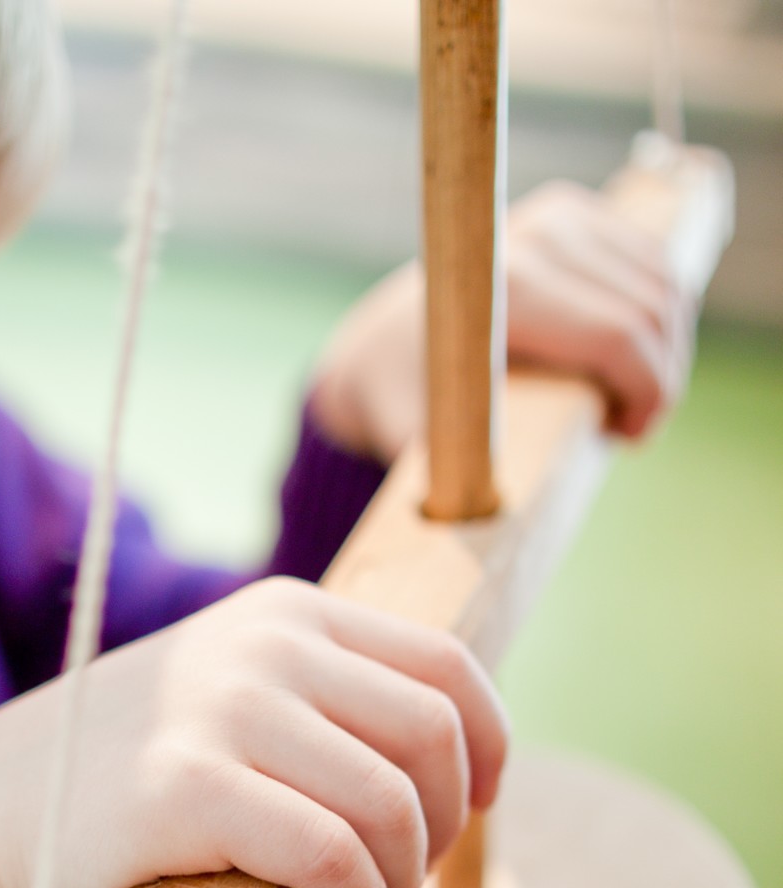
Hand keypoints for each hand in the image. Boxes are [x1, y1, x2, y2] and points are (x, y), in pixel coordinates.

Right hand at [0, 579, 507, 887]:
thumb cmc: (128, 785)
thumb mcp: (231, 706)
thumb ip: (326, 708)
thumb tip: (460, 761)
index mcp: (283, 615)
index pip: (445, 665)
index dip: (488, 746)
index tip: (477, 806)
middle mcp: (262, 645)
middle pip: (434, 738)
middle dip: (444, 826)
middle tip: (403, 880)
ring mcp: (220, 710)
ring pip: (392, 805)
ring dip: (401, 884)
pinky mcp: (182, 790)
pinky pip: (332, 856)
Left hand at [309, 179, 694, 461]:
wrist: (379, 344)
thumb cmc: (397, 401)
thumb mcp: (412, 438)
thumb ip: (444, 471)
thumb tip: (473, 515)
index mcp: (506, 286)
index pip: (621, 336)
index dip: (648, 394)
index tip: (625, 439)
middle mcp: (539, 236)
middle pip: (654, 310)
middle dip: (658, 383)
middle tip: (624, 432)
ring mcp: (560, 217)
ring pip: (665, 286)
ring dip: (663, 353)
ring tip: (620, 403)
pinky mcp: (574, 215)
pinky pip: (654, 267)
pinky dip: (657, 321)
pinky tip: (625, 363)